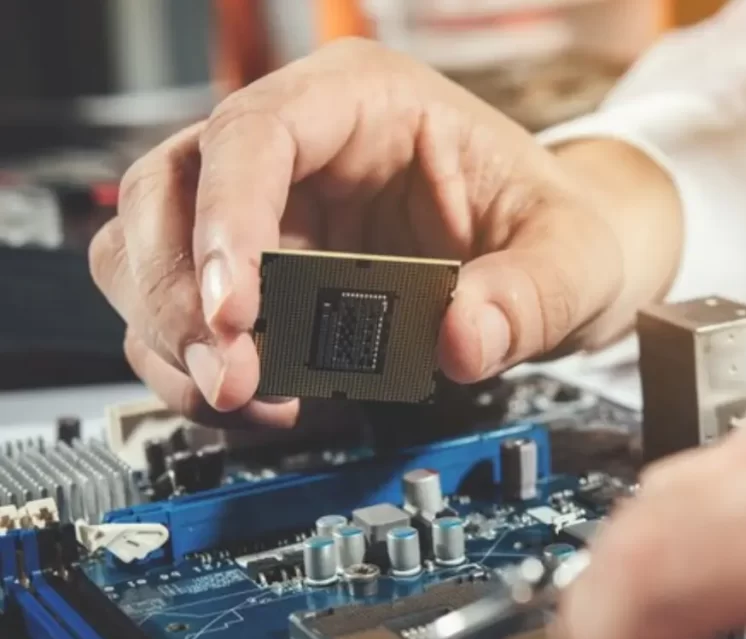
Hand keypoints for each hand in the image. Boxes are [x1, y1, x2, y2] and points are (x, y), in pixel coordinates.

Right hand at [88, 39, 680, 426]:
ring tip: (253, 400)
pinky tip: (264, 403)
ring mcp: (268, 213)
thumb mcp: (568, 255)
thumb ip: (528, 296)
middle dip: (182, 298)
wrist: (545, 264)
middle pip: (167, 194)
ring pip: (150, 257)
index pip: (253, 135)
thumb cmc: (546, 229)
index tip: (238, 315)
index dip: (226, 222)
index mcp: (363, 102)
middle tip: (236, 381)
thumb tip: (462, 341)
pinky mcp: (260, 278)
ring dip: (178, 340)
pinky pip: (186, 318)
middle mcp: (296, 150)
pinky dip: (200, 370)